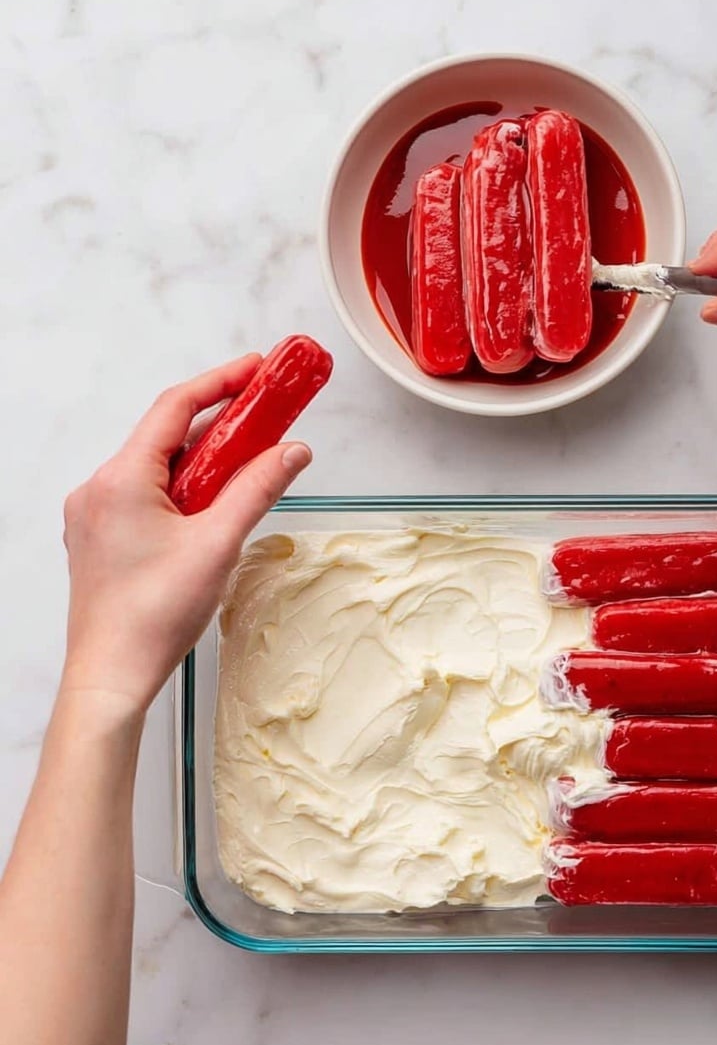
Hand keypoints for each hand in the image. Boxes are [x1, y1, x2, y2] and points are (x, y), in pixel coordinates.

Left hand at [61, 353, 311, 716]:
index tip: (256, 369)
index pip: (175, 407)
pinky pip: (146, 493)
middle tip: (265, 413)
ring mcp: (96, 514)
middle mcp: (99, 489)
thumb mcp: (219, 544)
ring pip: (158, 466)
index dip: (221, 382)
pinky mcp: (101, 537)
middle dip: (220, 422)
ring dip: (204, 459)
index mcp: (121, 480)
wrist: (111, 675)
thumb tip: (291, 452)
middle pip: (167, 435)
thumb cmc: (151, 618)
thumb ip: (258, 489)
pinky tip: (213, 504)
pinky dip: (183, 487)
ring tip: (248, 462)